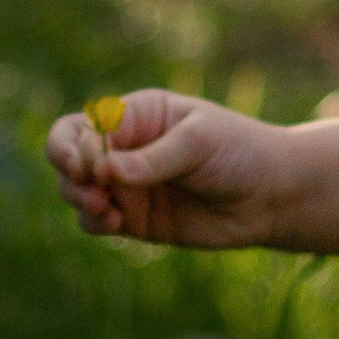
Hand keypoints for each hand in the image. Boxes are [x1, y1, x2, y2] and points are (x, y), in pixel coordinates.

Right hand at [46, 90, 289, 247]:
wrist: (272, 196)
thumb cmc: (239, 153)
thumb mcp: (199, 142)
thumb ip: (153, 158)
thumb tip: (105, 172)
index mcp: (136, 115)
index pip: (82, 126)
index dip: (75, 147)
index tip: (93, 168)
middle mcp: (124, 148)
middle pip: (67, 157)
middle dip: (70, 174)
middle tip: (93, 192)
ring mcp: (126, 185)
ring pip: (75, 191)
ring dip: (79, 200)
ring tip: (106, 210)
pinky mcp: (134, 219)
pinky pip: (96, 221)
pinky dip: (94, 222)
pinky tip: (115, 222)